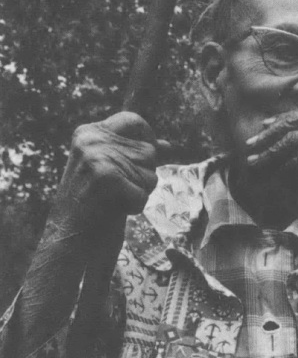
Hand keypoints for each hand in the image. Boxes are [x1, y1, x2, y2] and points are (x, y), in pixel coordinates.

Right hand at [52, 111, 165, 241]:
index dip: (147, 138)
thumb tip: (168, 146)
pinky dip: (135, 206)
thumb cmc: (94, 204)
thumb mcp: (113, 170)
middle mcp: (91, 139)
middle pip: (149, 151)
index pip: (134, 120)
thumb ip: (138, 155)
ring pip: (150, 173)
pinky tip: (113, 209)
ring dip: (139, 191)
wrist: (69, 237)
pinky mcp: (106, 178)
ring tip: (112, 199)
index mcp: (88, 132)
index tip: (144, 156)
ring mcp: (97, 158)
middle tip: (115, 189)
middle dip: (143, 174)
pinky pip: (144, 193)